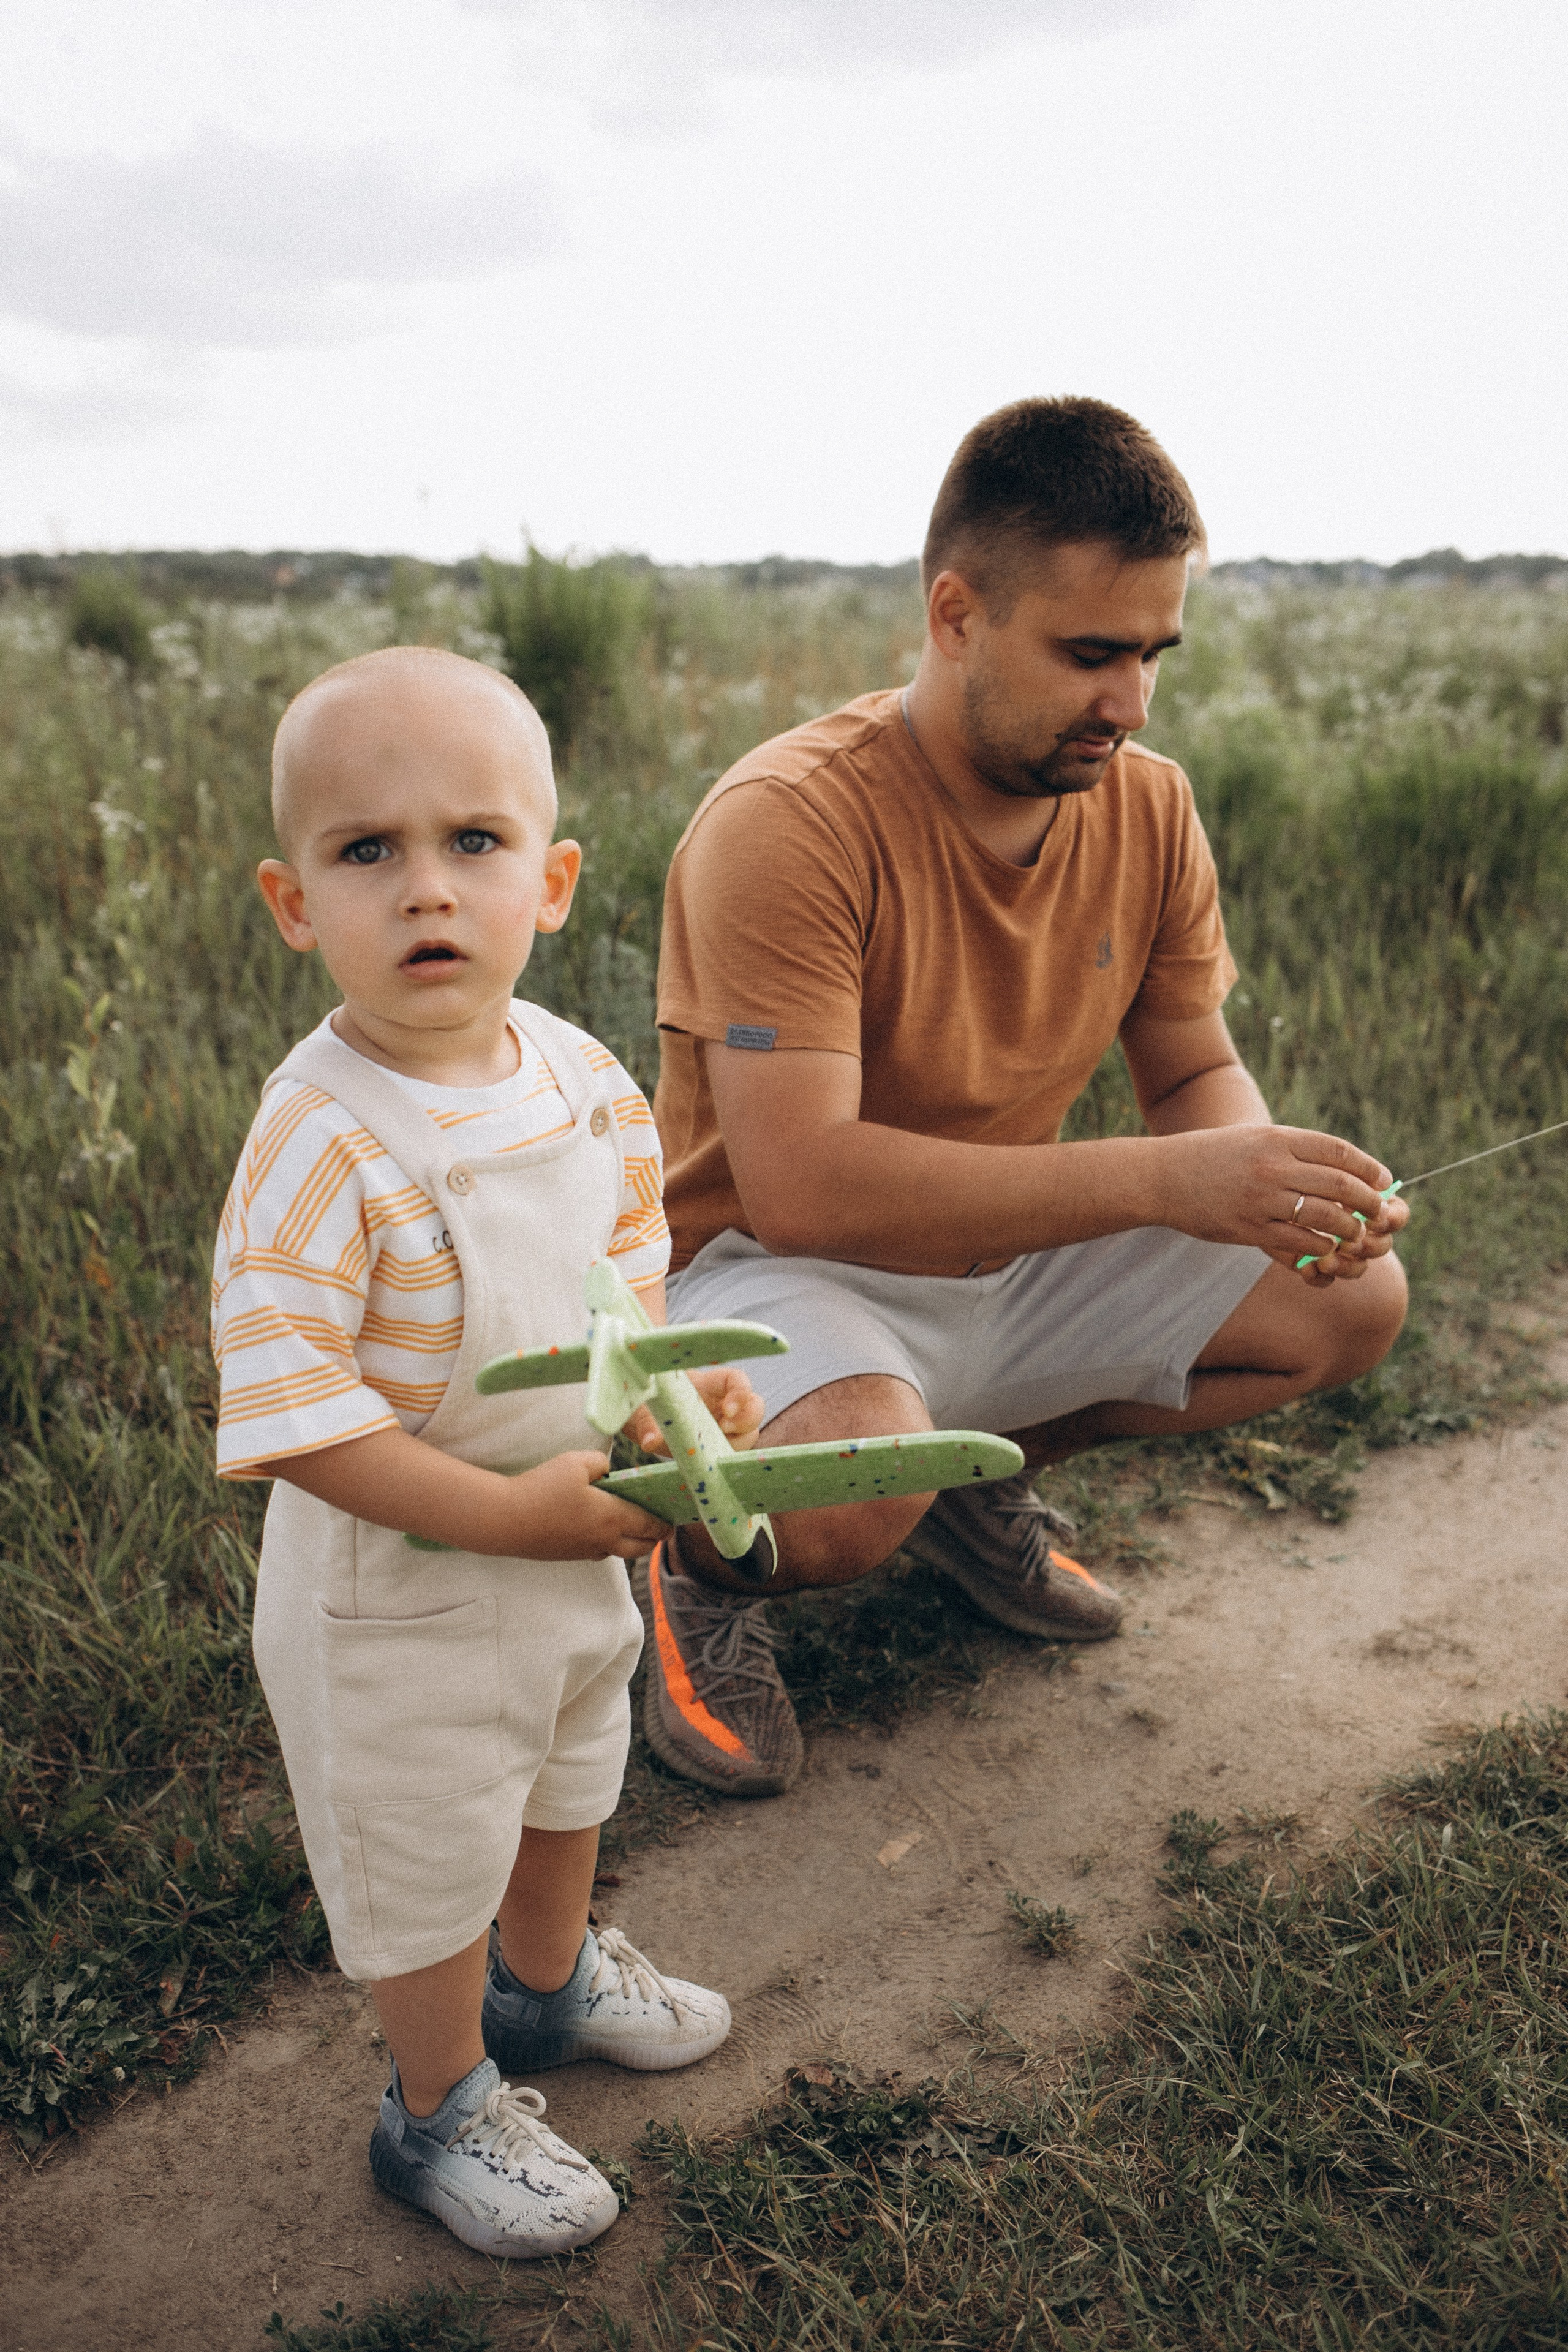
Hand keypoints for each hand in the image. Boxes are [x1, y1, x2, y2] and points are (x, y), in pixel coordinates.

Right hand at [504, 1449, 665, 1560]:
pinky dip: (605, 1542)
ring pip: (617, 1551)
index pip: (651, 1525)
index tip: (675, 1522)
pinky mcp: (566, 1555)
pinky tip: (595, 1525)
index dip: (666, 1524)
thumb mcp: (575, 1462)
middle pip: (640, 1547)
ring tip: (630, 1525)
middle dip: (653, 1538)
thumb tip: (607, 1471)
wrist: (504, 1520)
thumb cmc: (542, 1488)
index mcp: (613, 1518)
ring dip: (629, 1541)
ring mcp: (584, 1551)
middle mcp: (604, 1540)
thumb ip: (600, 1462)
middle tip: (659, 1527)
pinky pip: (596, 1550)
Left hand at [625, 1366, 767, 1455]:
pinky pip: (737, 1451)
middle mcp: (722, 1403)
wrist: (646, 1419)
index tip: (728, 1410)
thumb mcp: (643, 1411)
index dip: (740, 1392)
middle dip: (746, 1420)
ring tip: (713, 1450)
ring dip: (740, 1442)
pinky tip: (711, 1462)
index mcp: (707, 1385)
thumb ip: (647, 1423)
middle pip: (754, 1406)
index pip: (736, 1379)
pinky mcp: (721, 1444)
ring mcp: (725, 1424)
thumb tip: (650, 1441)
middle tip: (723, 1431)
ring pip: (751, 1431)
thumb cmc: (648, 1406)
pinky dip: (729, 1458)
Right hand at [1153, 1124, 1408, 1283]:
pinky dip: (1322, 1247)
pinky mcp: (1250, 1229)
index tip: (1382, 1179)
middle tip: (1378, 1212)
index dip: (1368, 1167)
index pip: (1338, 1151)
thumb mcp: (1254, 1139)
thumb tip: (1342, 1167)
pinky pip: (1300, 1242)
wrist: (1164, 1177)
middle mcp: (1273, 1167)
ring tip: (1357, 1233)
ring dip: (1351, 1229)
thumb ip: (1294, 1150)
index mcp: (1277, 1139)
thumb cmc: (1213, 1156)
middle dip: (1369, 1202)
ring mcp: (1262, 1200)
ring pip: (1326, 1217)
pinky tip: (1327, 1247)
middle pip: (1341, 1185)